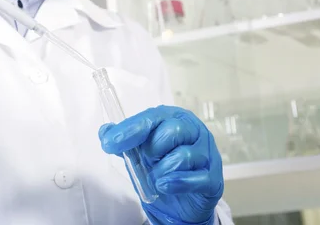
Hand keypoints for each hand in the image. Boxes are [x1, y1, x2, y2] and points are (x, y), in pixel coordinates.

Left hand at [99, 106, 223, 224]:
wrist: (180, 202)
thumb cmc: (162, 168)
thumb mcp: (138, 153)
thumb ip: (124, 141)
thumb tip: (106, 131)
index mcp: (174, 118)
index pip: (152, 117)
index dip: (131, 129)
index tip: (111, 142)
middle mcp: (194, 132)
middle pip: (173, 130)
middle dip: (152, 148)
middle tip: (147, 160)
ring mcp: (208, 155)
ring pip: (183, 156)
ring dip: (162, 171)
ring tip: (156, 178)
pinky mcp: (213, 179)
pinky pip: (196, 179)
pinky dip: (176, 183)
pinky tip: (165, 186)